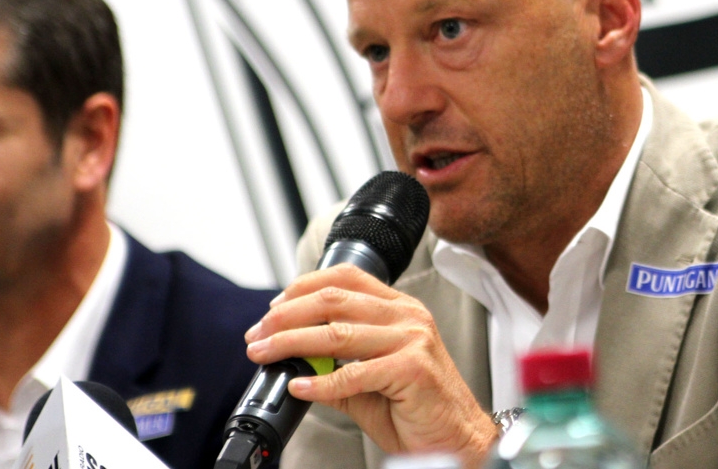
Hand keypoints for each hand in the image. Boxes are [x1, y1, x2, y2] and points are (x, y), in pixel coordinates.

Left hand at [245, 264, 497, 467]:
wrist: (459, 439)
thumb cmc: (419, 408)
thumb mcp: (372, 380)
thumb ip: (337, 366)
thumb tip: (295, 363)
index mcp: (400, 308)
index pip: (346, 278)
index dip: (304, 287)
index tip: (274, 308)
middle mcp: (407, 316)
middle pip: (334, 301)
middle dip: (287, 316)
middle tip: (258, 333)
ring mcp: (412, 339)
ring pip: (337, 333)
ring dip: (292, 343)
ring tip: (265, 353)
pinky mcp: (412, 368)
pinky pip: (353, 374)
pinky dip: (320, 383)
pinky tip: (299, 387)